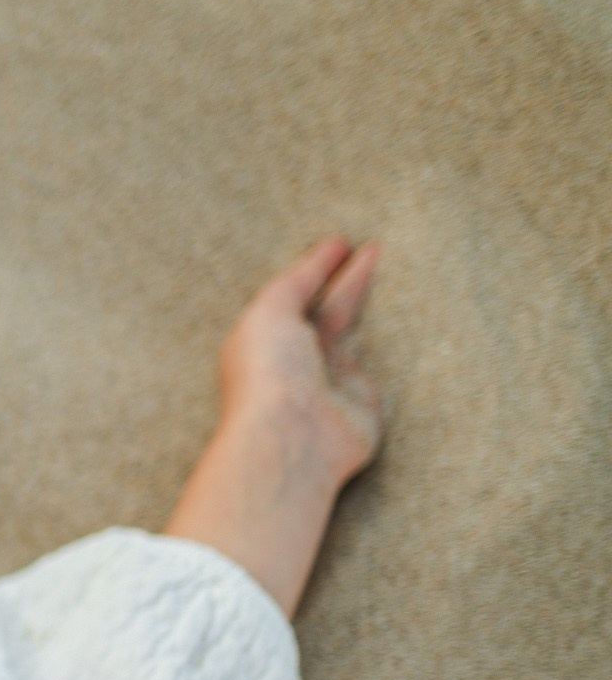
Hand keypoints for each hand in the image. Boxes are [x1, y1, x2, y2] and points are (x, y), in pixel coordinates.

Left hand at [218, 236, 383, 488]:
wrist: (292, 436)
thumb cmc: (269, 372)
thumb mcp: (270, 311)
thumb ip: (296, 281)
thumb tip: (325, 254)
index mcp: (267, 337)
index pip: (297, 293)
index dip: (319, 267)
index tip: (344, 242)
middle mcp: (298, 357)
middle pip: (331, 308)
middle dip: (352, 279)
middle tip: (378, 247)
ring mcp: (332, 378)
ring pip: (357, 332)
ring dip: (374, 305)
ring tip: (399, 272)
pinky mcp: (365, 399)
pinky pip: (385, 364)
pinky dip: (397, 342)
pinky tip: (412, 318)